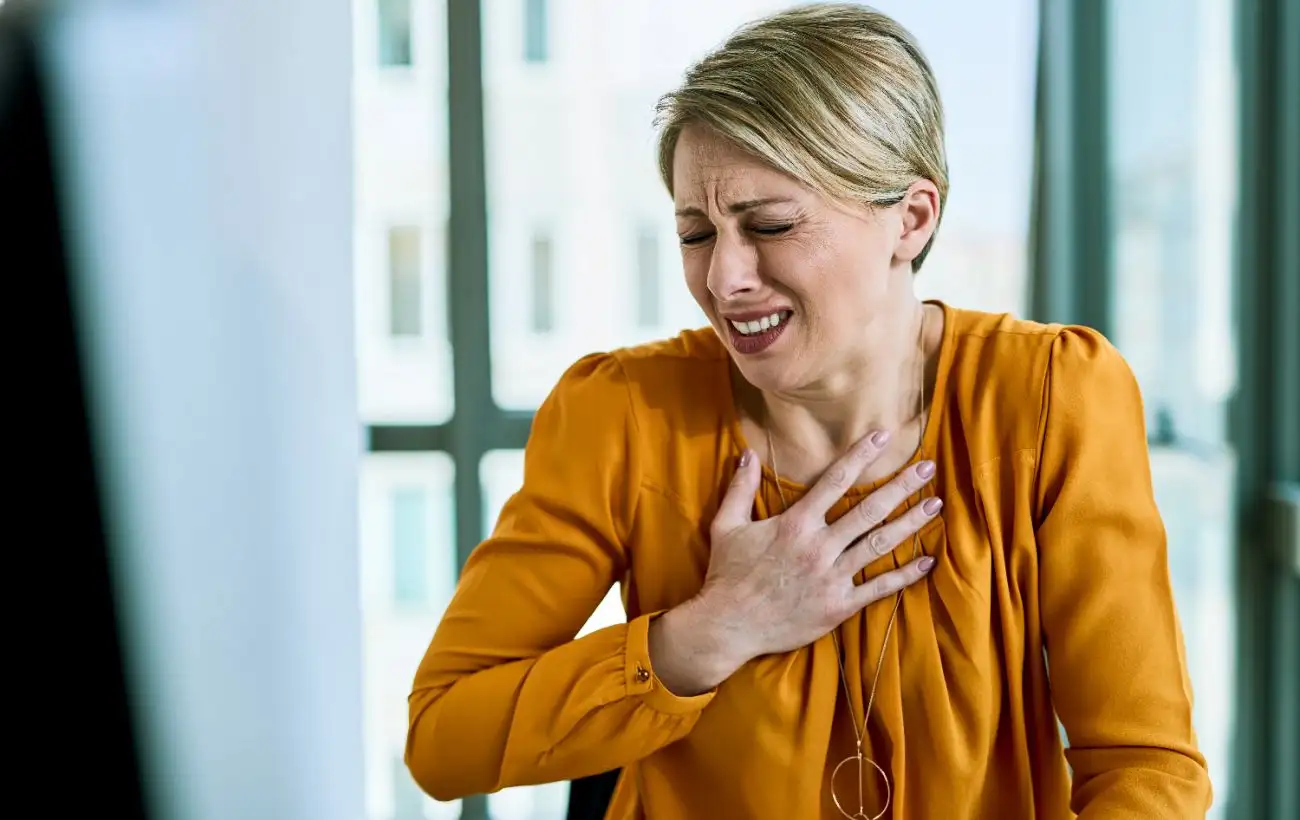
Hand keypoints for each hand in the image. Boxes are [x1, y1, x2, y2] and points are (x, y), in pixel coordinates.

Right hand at [700, 432, 938, 665]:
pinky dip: (904, 575)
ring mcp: (831, 577)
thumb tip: (749, 455)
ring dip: (910, 523)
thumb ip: (740, 489)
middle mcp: (819, 546)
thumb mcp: (727, 526)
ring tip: (935, 505)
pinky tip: (927, 561)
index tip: (883, 436)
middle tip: (928, 468)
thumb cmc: (726, 575)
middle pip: (869, 509)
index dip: (861, 455)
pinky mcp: (838, 606)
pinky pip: (878, 587)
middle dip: (902, 486)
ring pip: (879, 544)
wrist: (728, 625)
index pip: (835, 480)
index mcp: (795, 523)